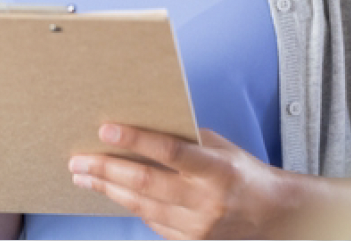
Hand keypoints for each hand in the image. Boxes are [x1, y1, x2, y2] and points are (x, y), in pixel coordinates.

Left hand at [68, 124, 288, 239]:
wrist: (273, 215)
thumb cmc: (238, 168)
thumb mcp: (217, 145)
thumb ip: (181, 137)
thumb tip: (135, 122)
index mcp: (216, 169)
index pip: (170, 152)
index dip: (136, 141)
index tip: (105, 130)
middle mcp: (207, 201)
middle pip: (147, 184)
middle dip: (106, 170)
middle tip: (77, 160)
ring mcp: (199, 227)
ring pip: (142, 207)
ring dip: (107, 189)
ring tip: (82, 176)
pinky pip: (151, 222)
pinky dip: (128, 205)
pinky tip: (108, 191)